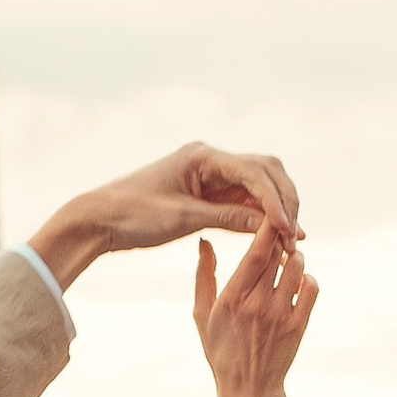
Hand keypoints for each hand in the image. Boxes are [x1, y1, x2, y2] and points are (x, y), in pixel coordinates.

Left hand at [28, 143, 299, 287]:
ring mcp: (211, 174)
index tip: (288, 229)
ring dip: (277, 209)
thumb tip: (267, 225)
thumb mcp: (182, 219)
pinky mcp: (208, 191)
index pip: (253, 172)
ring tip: (290, 240)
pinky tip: (274, 237)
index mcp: (203, 156)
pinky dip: (260, 216)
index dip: (275, 201)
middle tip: (296, 235)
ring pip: (259, 185)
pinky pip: (244, 200)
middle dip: (284, 201)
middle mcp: (211, 159)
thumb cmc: (133, 215)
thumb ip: (227, 217)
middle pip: (265, 171)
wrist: (100, 219)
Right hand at [194, 226, 318, 396]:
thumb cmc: (221, 349)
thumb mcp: (203, 314)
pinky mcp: (298, 325)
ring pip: (298, 267)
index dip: (266, 229)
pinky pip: (312, 288)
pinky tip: (298, 284)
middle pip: (278, 254)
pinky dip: (308, 280)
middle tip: (279, 237)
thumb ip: (204, 276)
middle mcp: (257, 305)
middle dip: (280, 240)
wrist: (247, 388)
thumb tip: (204, 241)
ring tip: (287, 263)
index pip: (255, 253)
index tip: (270, 214)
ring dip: (295, 259)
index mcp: (232, 299)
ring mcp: (280, 315)